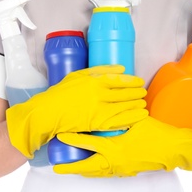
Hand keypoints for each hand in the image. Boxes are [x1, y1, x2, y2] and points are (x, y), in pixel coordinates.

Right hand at [6, 65, 147, 158]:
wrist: (48, 112)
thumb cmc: (60, 92)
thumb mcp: (78, 75)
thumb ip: (99, 71)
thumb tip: (120, 68)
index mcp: (94, 81)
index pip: (120, 80)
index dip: (133, 82)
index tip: (139, 82)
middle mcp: (99, 94)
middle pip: (125, 94)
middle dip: (137, 93)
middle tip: (143, 93)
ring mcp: (99, 110)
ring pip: (124, 107)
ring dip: (136, 106)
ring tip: (143, 104)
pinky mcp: (97, 123)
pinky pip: (118, 121)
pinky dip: (130, 118)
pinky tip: (138, 116)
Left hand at [53, 116, 191, 176]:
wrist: (172, 150)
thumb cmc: (156, 135)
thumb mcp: (136, 121)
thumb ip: (120, 116)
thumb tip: (108, 105)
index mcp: (115, 147)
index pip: (89, 143)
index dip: (74, 139)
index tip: (61, 136)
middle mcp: (114, 161)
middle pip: (87, 167)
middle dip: (71, 167)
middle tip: (58, 167)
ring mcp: (120, 169)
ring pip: (96, 172)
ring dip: (83, 169)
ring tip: (71, 166)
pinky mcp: (126, 172)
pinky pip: (105, 174)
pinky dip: (96, 171)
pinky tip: (92, 166)